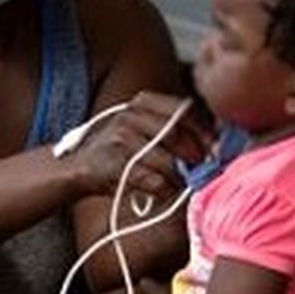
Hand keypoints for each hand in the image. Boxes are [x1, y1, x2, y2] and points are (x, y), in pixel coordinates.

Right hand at [69, 92, 213, 200]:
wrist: (78, 167)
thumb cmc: (117, 147)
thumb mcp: (140, 124)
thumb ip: (170, 125)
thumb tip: (214, 139)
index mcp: (141, 102)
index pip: (183, 110)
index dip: (204, 129)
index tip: (216, 146)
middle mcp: (130, 116)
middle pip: (177, 136)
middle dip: (195, 156)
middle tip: (203, 169)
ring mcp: (122, 140)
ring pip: (168, 162)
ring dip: (181, 178)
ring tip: (185, 184)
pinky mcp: (118, 166)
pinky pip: (155, 181)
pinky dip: (167, 189)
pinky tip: (168, 191)